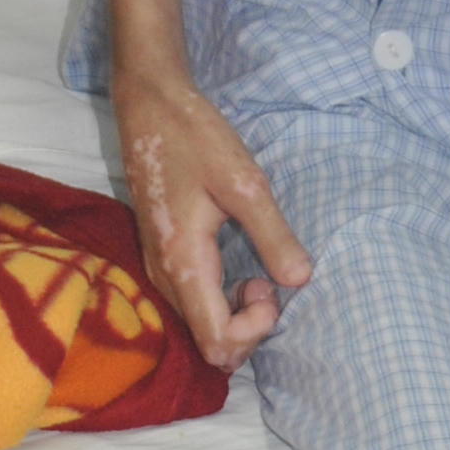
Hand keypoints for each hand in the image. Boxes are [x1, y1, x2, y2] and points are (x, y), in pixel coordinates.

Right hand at [112, 69, 310, 367]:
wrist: (148, 105)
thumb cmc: (194, 137)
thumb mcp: (244, 182)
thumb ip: (273, 235)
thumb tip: (301, 281)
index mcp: (183, 263)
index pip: (216, 343)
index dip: (253, 331)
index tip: (270, 287)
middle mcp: (163, 275)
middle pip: (208, 344)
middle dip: (248, 326)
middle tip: (268, 278)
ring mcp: (158, 267)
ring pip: (199, 325)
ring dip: (236, 313)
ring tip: (257, 270)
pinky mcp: (161, 256)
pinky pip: (193, 302)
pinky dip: (221, 299)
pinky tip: (239, 265)